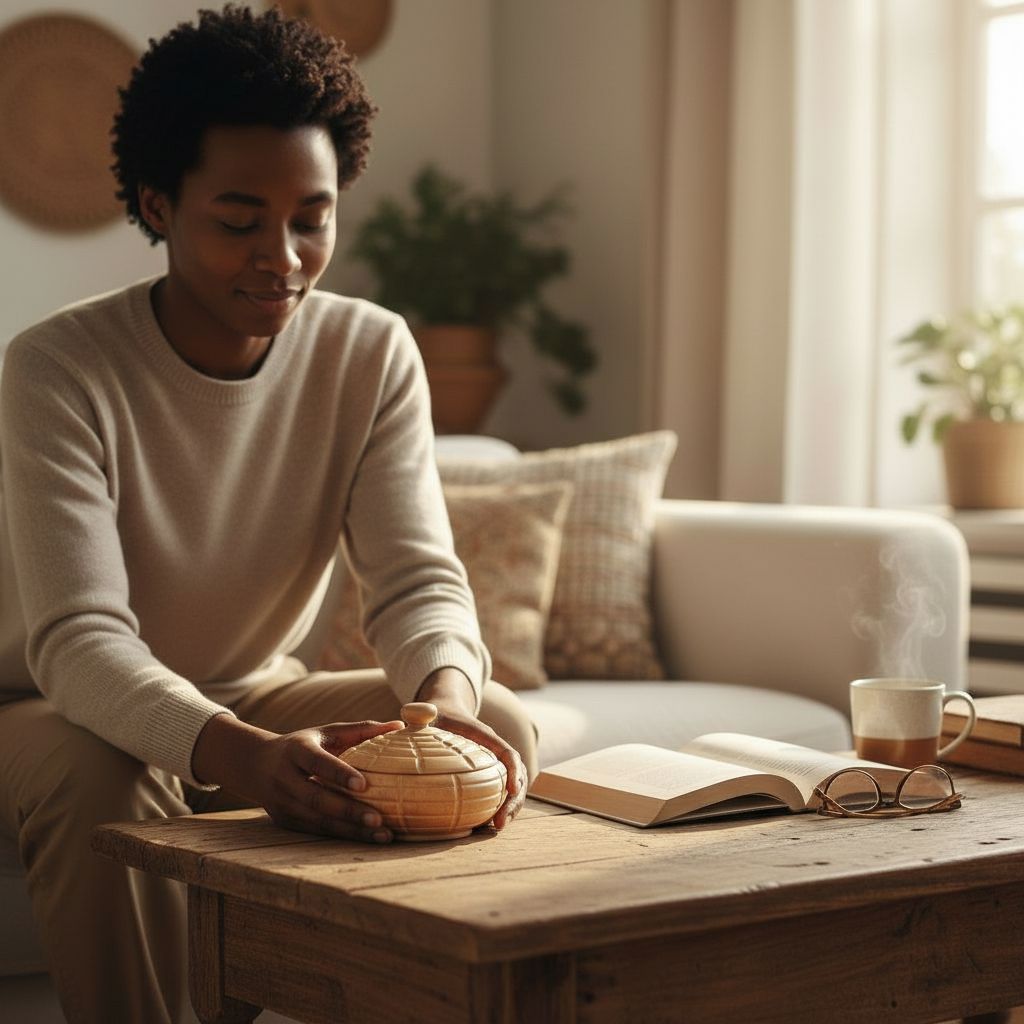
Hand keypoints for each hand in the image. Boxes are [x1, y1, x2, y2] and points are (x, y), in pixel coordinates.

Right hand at [192, 714, 402, 842]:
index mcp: (296, 751)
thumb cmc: (305, 745)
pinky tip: (369, 839)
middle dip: (348, 811)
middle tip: (379, 819)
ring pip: (318, 821)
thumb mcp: (326, 732)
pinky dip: (344, 836)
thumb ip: (362, 729)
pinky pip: (317, 831)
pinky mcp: (286, 822)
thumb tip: (400, 724)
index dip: (339, 774)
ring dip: (351, 830)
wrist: (256, 764)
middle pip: (317, 798)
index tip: (364, 784)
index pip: (318, 763)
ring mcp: (282, 804)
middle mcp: (285, 778)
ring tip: (383, 834)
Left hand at [417, 669, 526, 829]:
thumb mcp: (428, 713)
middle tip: (499, 823)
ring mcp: (493, 764)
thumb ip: (419, 714)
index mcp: (484, 736)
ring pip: (515, 786)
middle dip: (514, 800)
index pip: (507, 753)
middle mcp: (494, 751)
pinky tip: (487, 825)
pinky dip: (500, 808)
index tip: (512, 790)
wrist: (446, 711)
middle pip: (518, 775)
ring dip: (511, 807)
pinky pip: (502, 792)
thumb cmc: (436, 715)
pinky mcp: (488, 775)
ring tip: (497, 827)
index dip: (513, 771)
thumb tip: (405, 718)